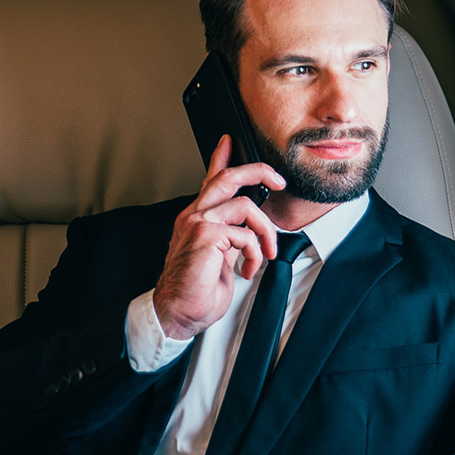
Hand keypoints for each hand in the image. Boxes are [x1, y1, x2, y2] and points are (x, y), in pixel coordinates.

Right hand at [153, 135, 286, 340]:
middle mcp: (194, 215)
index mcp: (195, 218)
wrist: (177, 313)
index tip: (229, 141)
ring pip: (245, 205)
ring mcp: (197, 223)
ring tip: (266, 253)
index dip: (220, 157)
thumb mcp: (218, 257)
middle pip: (227, 177)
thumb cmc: (194, 291)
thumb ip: (230, 237)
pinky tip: (248, 269)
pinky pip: (245, 234)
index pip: (209, 180)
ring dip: (265, 231)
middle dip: (258, 171)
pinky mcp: (205, 235)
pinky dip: (254, 253)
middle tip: (278, 180)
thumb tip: (249, 231)